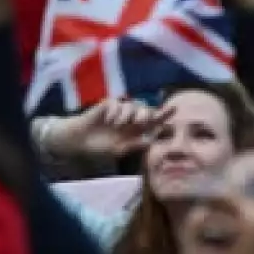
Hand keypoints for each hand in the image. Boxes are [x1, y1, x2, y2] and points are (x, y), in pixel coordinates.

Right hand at [43, 100, 173, 158]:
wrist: (79, 141)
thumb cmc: (100, 147)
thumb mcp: (119, 149)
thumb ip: (135, 144)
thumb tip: (151, 140)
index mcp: (135, 130)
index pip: (153, 121)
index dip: (164, 114)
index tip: (175, 108)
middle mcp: (130, 118)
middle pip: (145, 110)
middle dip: (144, 114)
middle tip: (139, 123)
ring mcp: (119, 110)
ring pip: (132, 106)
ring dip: (127, 115)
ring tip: (117, 125)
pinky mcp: (108, 104)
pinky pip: (117, 103)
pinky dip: (115, 112)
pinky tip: (108, 120)